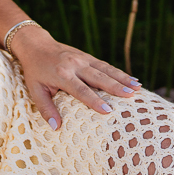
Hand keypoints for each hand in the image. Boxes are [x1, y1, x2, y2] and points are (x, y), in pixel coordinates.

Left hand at [11, 26, 141, 130]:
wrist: (36, 45)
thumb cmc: (35, 72)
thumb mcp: (35, 90)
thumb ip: (46, 109)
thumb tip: (56, 128)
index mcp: (62, 75)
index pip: (81, 90)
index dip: (94, 100)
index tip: (108, 110)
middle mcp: (74, 65)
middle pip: (98, 77)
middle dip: (116, 87)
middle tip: (131, 96)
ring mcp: (82, 59)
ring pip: (106, 69)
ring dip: (122, 78)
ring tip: (138, 88)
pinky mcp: (87, 56)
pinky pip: (105, 65)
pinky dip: (119, 72)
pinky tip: (132, 79)